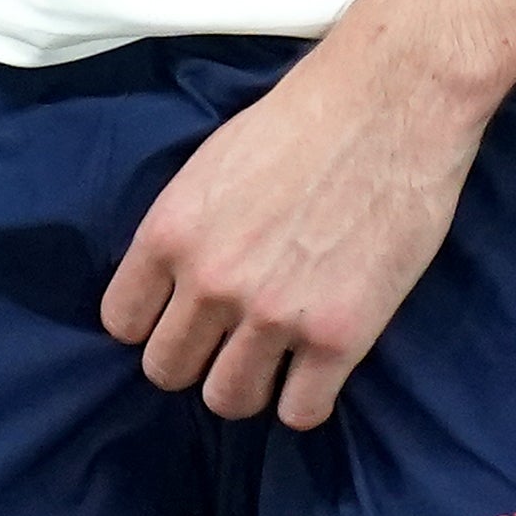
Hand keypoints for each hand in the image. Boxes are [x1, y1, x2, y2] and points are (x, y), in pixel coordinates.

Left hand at [100, 28, 492, 426]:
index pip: (122, 323)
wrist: (392, 102)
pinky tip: (319, 369)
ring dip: (249, 385)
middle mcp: (210, 281)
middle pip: (167, 371)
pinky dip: (306, 399)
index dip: (154, 323)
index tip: (184, 316)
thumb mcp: (213, 163)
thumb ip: (187, 230)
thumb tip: (176, 283)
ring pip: (228, 401)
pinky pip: (299, 413)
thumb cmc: (308, 117)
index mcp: (171, 232)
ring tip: (277, 359)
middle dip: (198, 359)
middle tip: (232, 339)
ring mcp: (273, 314)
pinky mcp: (337, 337)